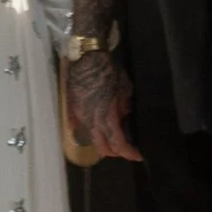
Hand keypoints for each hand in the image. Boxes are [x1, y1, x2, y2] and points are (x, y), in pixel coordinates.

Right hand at [65, 46, 141, 163]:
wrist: (85, 56)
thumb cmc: (107, 70)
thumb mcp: (124, 88)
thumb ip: (124, 106)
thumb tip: (124, 115)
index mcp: (105, 117)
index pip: (117, 144)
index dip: (129, 153)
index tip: (138, 155)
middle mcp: (90, 121)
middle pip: (103, 148)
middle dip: (116, 152)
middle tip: (127, 148)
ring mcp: (79, 116)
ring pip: (92, 138)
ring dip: (104, 141)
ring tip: (115, 136)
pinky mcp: (72, 109)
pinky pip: (81, 126)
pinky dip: (92, 130)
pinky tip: (98, 125)